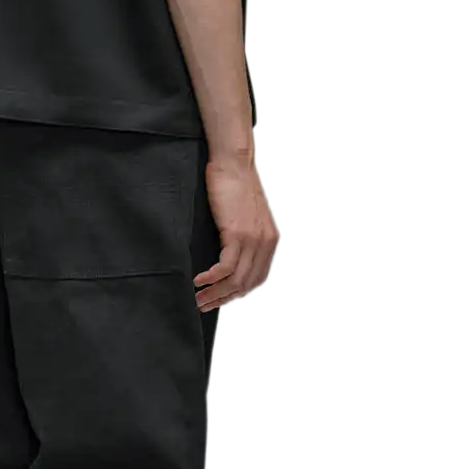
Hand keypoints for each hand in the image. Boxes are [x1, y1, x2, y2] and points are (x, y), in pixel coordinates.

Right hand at [194, 152, 280, 311]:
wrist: (234, 163)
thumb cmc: (234, 184)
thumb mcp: (245, 215)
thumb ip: (243, 237)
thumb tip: (227, 257)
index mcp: (269, 240)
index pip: (256, 279)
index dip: (237, 294)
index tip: (219, 299)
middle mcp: (265, 243)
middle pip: (246, 284)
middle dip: (223, 299)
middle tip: (204, 305)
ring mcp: (252, 239)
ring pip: (236, 280)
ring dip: (215, 293)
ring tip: (198, 298)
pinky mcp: (237, 233)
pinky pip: (225, 267)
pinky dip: (211, 278)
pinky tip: (199, 280)